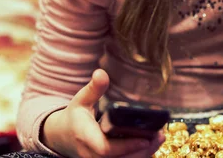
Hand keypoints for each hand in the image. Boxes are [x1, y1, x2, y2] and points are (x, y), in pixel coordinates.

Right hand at [41, 69, 164, 157]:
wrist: (62, 137)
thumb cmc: (74, 117)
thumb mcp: (81, 100)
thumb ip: (94, 89)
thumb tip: (101, 72)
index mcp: (85, 137)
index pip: (105, 148)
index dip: (126, 146)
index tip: (146, 138)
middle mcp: (91, 154)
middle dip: (142, 150)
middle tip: (160, 135)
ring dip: (143, 154)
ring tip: (159, 138)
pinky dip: (138, 155)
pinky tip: (151, 144)